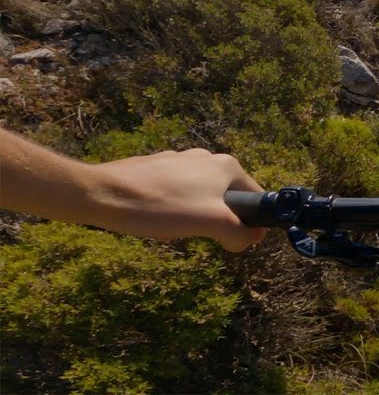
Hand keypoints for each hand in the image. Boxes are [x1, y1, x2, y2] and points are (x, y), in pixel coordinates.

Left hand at [89, 149, 267, 251]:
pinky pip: (175, 191)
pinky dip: (171, 206)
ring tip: (170, 226)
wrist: (102, 194)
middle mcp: (207, 157)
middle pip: (226, 198)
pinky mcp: (156, 167)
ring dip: (192, 214)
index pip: (255, 197)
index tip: (233, 241)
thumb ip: (239, 232)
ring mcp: (179, 160)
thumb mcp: (210, 224)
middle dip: (216, 220)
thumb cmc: (160, 207)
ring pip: (200, 195)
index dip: (249, 224)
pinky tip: (154, 217)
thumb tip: (250, 240)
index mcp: (227, 166)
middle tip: (196, 233)